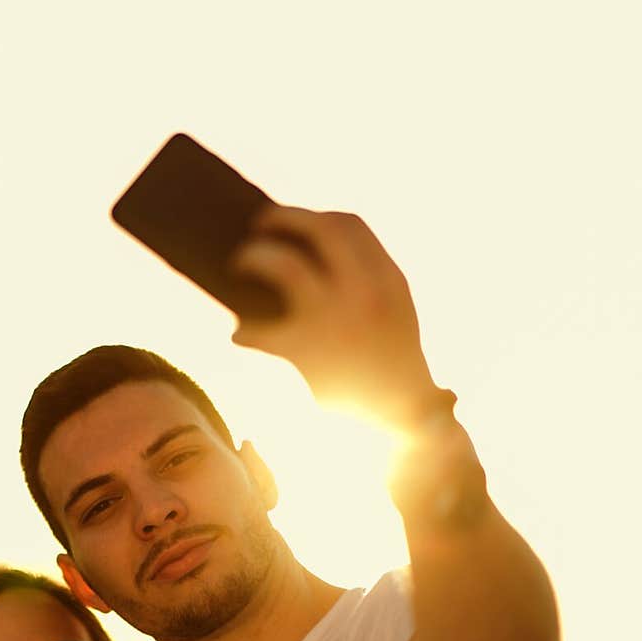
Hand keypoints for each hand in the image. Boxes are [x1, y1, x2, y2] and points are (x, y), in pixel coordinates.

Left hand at [229, 205, 447, 429]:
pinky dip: (244, 332)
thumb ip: (365, 282)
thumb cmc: (389, 370)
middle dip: (282, 218)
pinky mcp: (308, 353)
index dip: (316, 217)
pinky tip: (239, 335)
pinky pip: (260, 331)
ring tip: (239, 264)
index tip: (296, 222)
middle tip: (258, 224)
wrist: (402, 423)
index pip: (350, 224)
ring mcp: (337, 319)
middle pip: (318, 228)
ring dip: (255, 258)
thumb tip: (305, 255)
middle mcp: (366, 291)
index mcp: (389, 279)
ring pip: (284, 265)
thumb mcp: (394, 316)